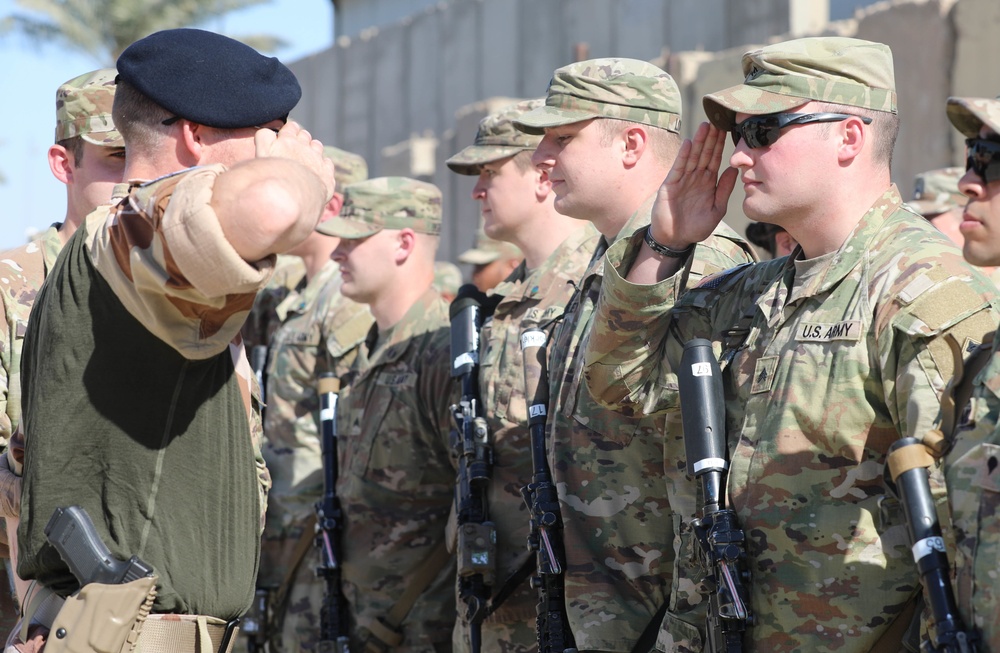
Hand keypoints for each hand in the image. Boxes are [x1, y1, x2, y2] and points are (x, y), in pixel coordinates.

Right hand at [255, 121, 336, 201]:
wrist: (293, 195)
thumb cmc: (274, 175)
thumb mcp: (262, 152)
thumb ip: (264, 138)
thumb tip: (269, 131)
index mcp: (287, 140)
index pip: (290, 127)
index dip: (289, 130)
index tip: (286, 136)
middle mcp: (304, 146)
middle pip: (304, 135)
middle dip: (301, 138)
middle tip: (295, 147)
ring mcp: (317, 159)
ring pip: (317, 146)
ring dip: (313, 148)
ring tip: (306, 157)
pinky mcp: (326, 172)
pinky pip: (327, 162)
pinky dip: (323, 164)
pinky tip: (317, 171)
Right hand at [651, 121, 737, 247]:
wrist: (675, 240)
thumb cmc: (696, 227)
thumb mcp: (716, 209)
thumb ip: (724, 189)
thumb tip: (734, 169)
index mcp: (708, 182)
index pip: (716, 159)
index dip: (721, 144)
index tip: (728, 129)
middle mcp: (696, 178)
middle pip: (705, 153)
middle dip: (711, 137)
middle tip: (718, 119)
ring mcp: (682, 180)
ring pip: (693, 157)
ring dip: (698, 142)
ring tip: (705, 126)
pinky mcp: (670, 185)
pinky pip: (678, 168)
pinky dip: (683, 156)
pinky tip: (688, 144)